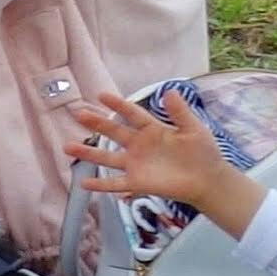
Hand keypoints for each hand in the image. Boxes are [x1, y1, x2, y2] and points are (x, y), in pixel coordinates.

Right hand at [68, 91, 264, 233]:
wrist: (208, 180)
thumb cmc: (203, 152)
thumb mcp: (194, 129)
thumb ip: (180, 113)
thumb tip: (170, 91)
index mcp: (152, 130)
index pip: (132, 115)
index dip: (118, 105)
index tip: (102, 95)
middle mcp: (138, 145)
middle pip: (113, 132)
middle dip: (96, 123)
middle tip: (77, 113)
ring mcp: (135, 164)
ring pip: (106, 157)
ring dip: (87, 153)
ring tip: (68, 147)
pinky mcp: (137, 182)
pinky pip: (115, 183)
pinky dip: (100, 184)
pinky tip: (83, 183)